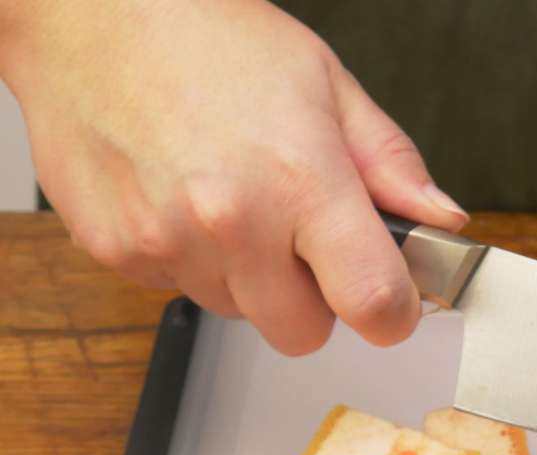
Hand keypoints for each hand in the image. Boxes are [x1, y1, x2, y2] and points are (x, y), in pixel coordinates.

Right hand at [0, 0, 466, 354]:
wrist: (87, 11)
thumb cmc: (206, 35)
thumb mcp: (325, 84)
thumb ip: (391, 164)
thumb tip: (442, 221)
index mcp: (299, 181)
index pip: (373, 304)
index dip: (392, 311)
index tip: (391, 297)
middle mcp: (231, 223)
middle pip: (304, 333)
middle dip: (315, 299)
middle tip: (301, 236)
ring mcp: (167, 243)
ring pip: (241, 314)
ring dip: (249, 278)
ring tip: (234, 199)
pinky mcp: (117, 252)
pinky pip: (180, 290)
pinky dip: (193, 260)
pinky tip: (184, 198)